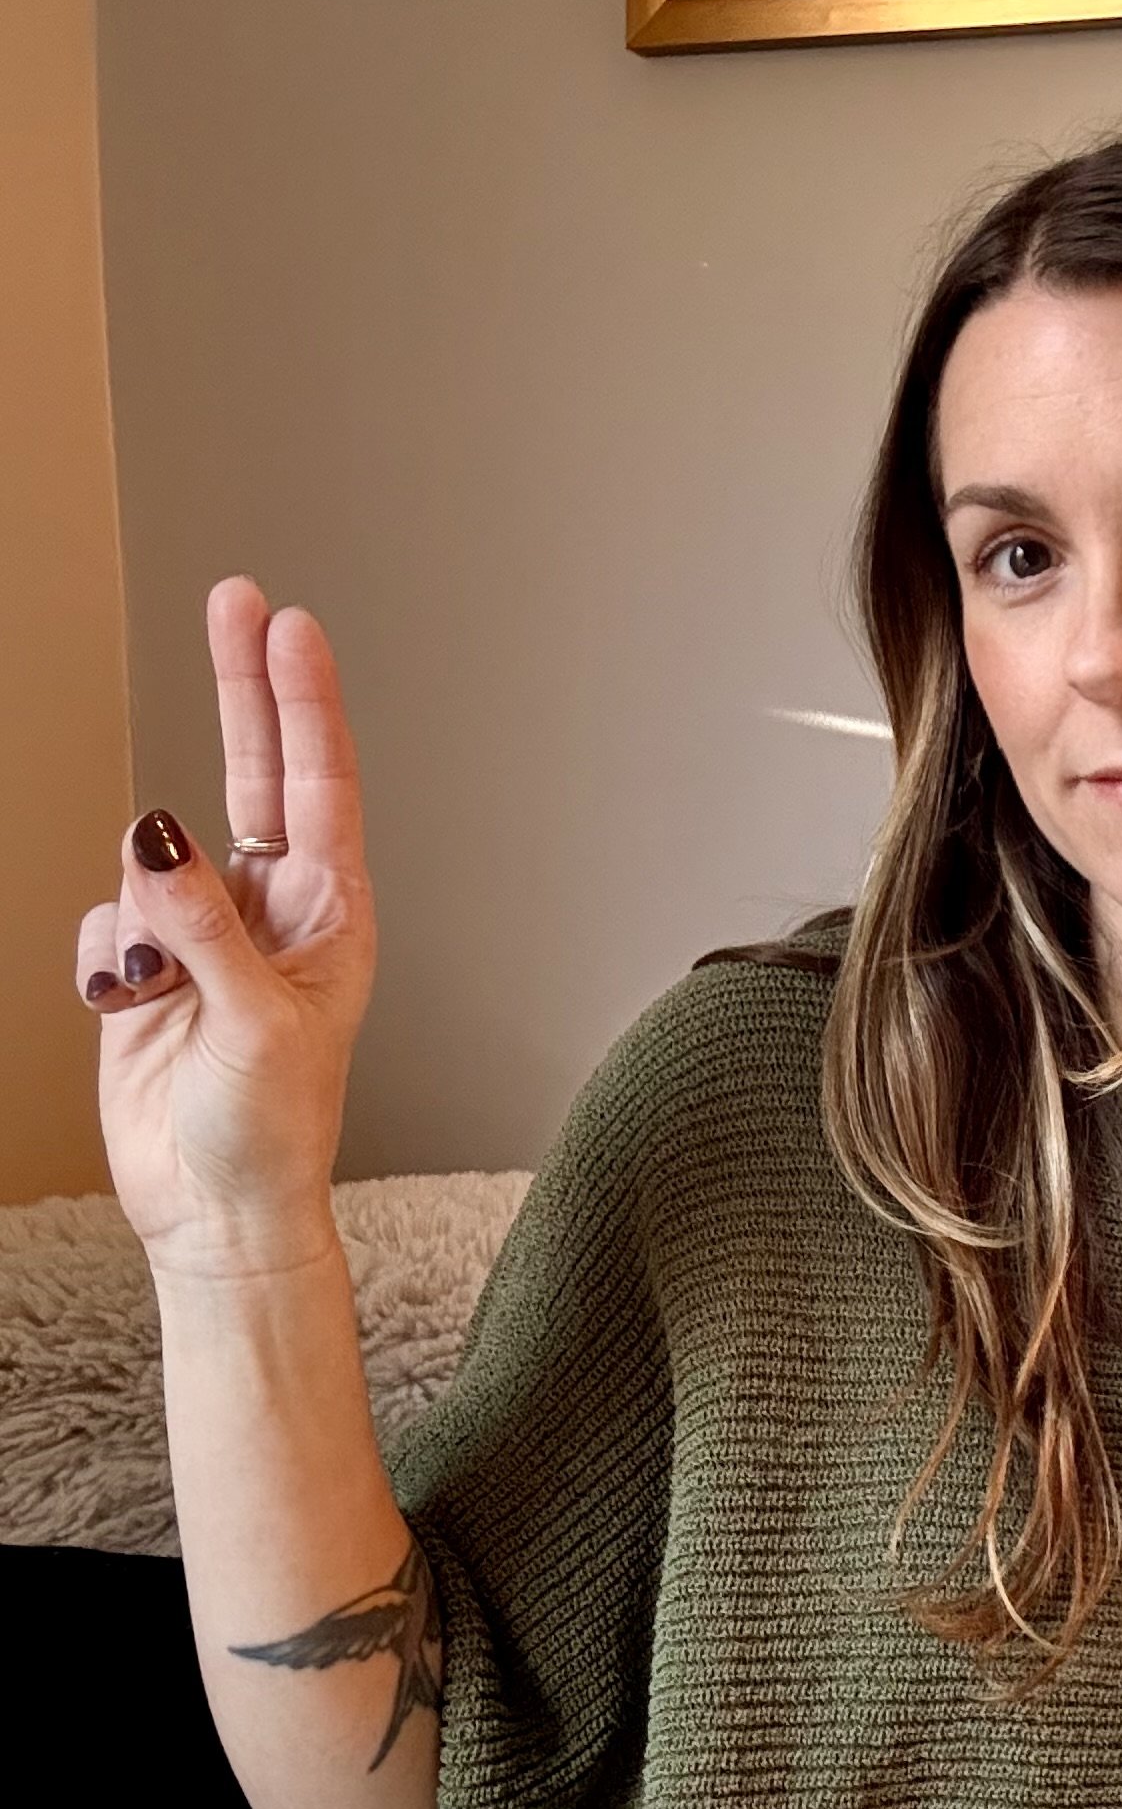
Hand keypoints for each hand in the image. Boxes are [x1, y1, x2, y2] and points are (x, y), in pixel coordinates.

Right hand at [75, 578, 376, 1275]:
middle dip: (242, 686)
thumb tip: (155, 835)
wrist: (214, 1211)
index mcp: (331, 914)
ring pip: (150, 859)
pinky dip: (105, 957)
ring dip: (141, 915)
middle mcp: (272, 908)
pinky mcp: (144, 965)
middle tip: (236, 596)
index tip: (289, 625)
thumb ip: (203, 929)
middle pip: (254, 769)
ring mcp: (204, 932)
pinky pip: (104, 919)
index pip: (320, 784)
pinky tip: (126, 1008)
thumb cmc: (270, 1131)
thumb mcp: (254, 1026)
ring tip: (162, 995)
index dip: (303, 701)